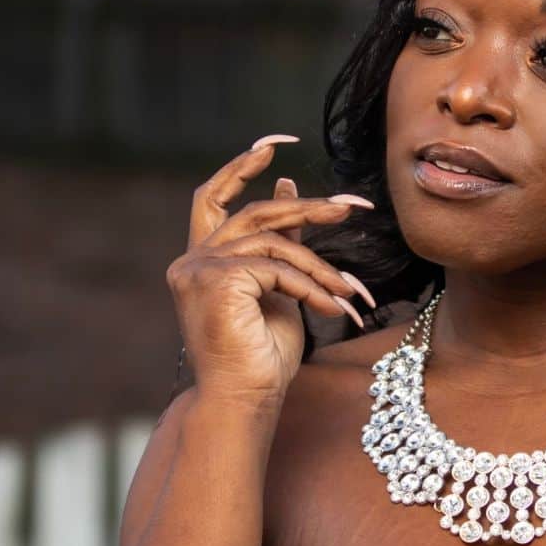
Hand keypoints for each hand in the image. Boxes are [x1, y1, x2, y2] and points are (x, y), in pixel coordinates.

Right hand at [165, 134, 376, 408]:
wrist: (246, 398)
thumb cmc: (263, 355)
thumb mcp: (280, 288)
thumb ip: (282, 243)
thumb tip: (288, 189)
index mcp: (203, 260)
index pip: (211, 198)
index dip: (239, 168)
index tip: (273, 147)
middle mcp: (192, 260)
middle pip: (255, 214)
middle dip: (307, 208)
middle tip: (352, 206)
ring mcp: (198, 269)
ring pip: (274, 243)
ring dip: (320, 268)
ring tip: (349, 294)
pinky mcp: (216, 280)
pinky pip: (277, 268)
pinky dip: (310, 287)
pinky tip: (331, 310)